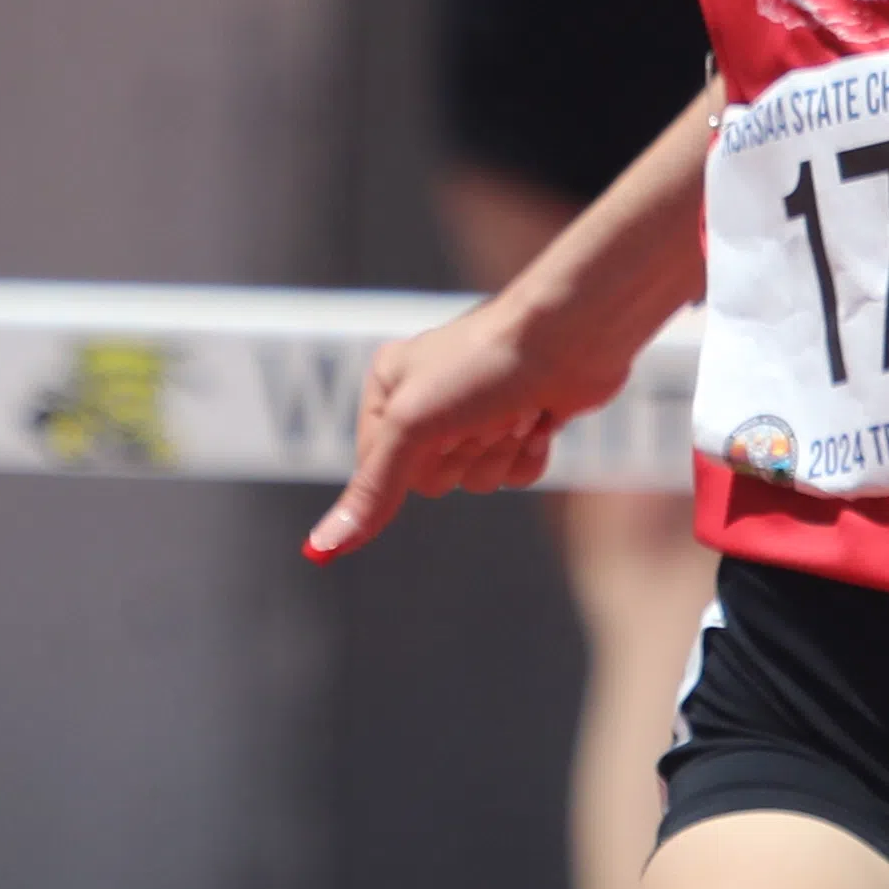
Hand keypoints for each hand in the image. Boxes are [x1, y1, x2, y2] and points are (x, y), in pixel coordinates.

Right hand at [304, 293, 632, 559]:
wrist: (570, 337)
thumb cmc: (483, 365)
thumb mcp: (413, 427)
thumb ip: (372, 490)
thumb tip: (319, 551)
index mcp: (388, 388)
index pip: (377, 471)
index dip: (411, 460)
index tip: (437, 428)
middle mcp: (430, 401)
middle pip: (430, 482)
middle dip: (463, 455)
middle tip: (483, 414)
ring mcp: (478, 414)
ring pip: (477, 481)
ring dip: (500, 453)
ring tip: (515, 410)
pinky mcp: (521, 426)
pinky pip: (515, 476)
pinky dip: (529, 455)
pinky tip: (542, 418)